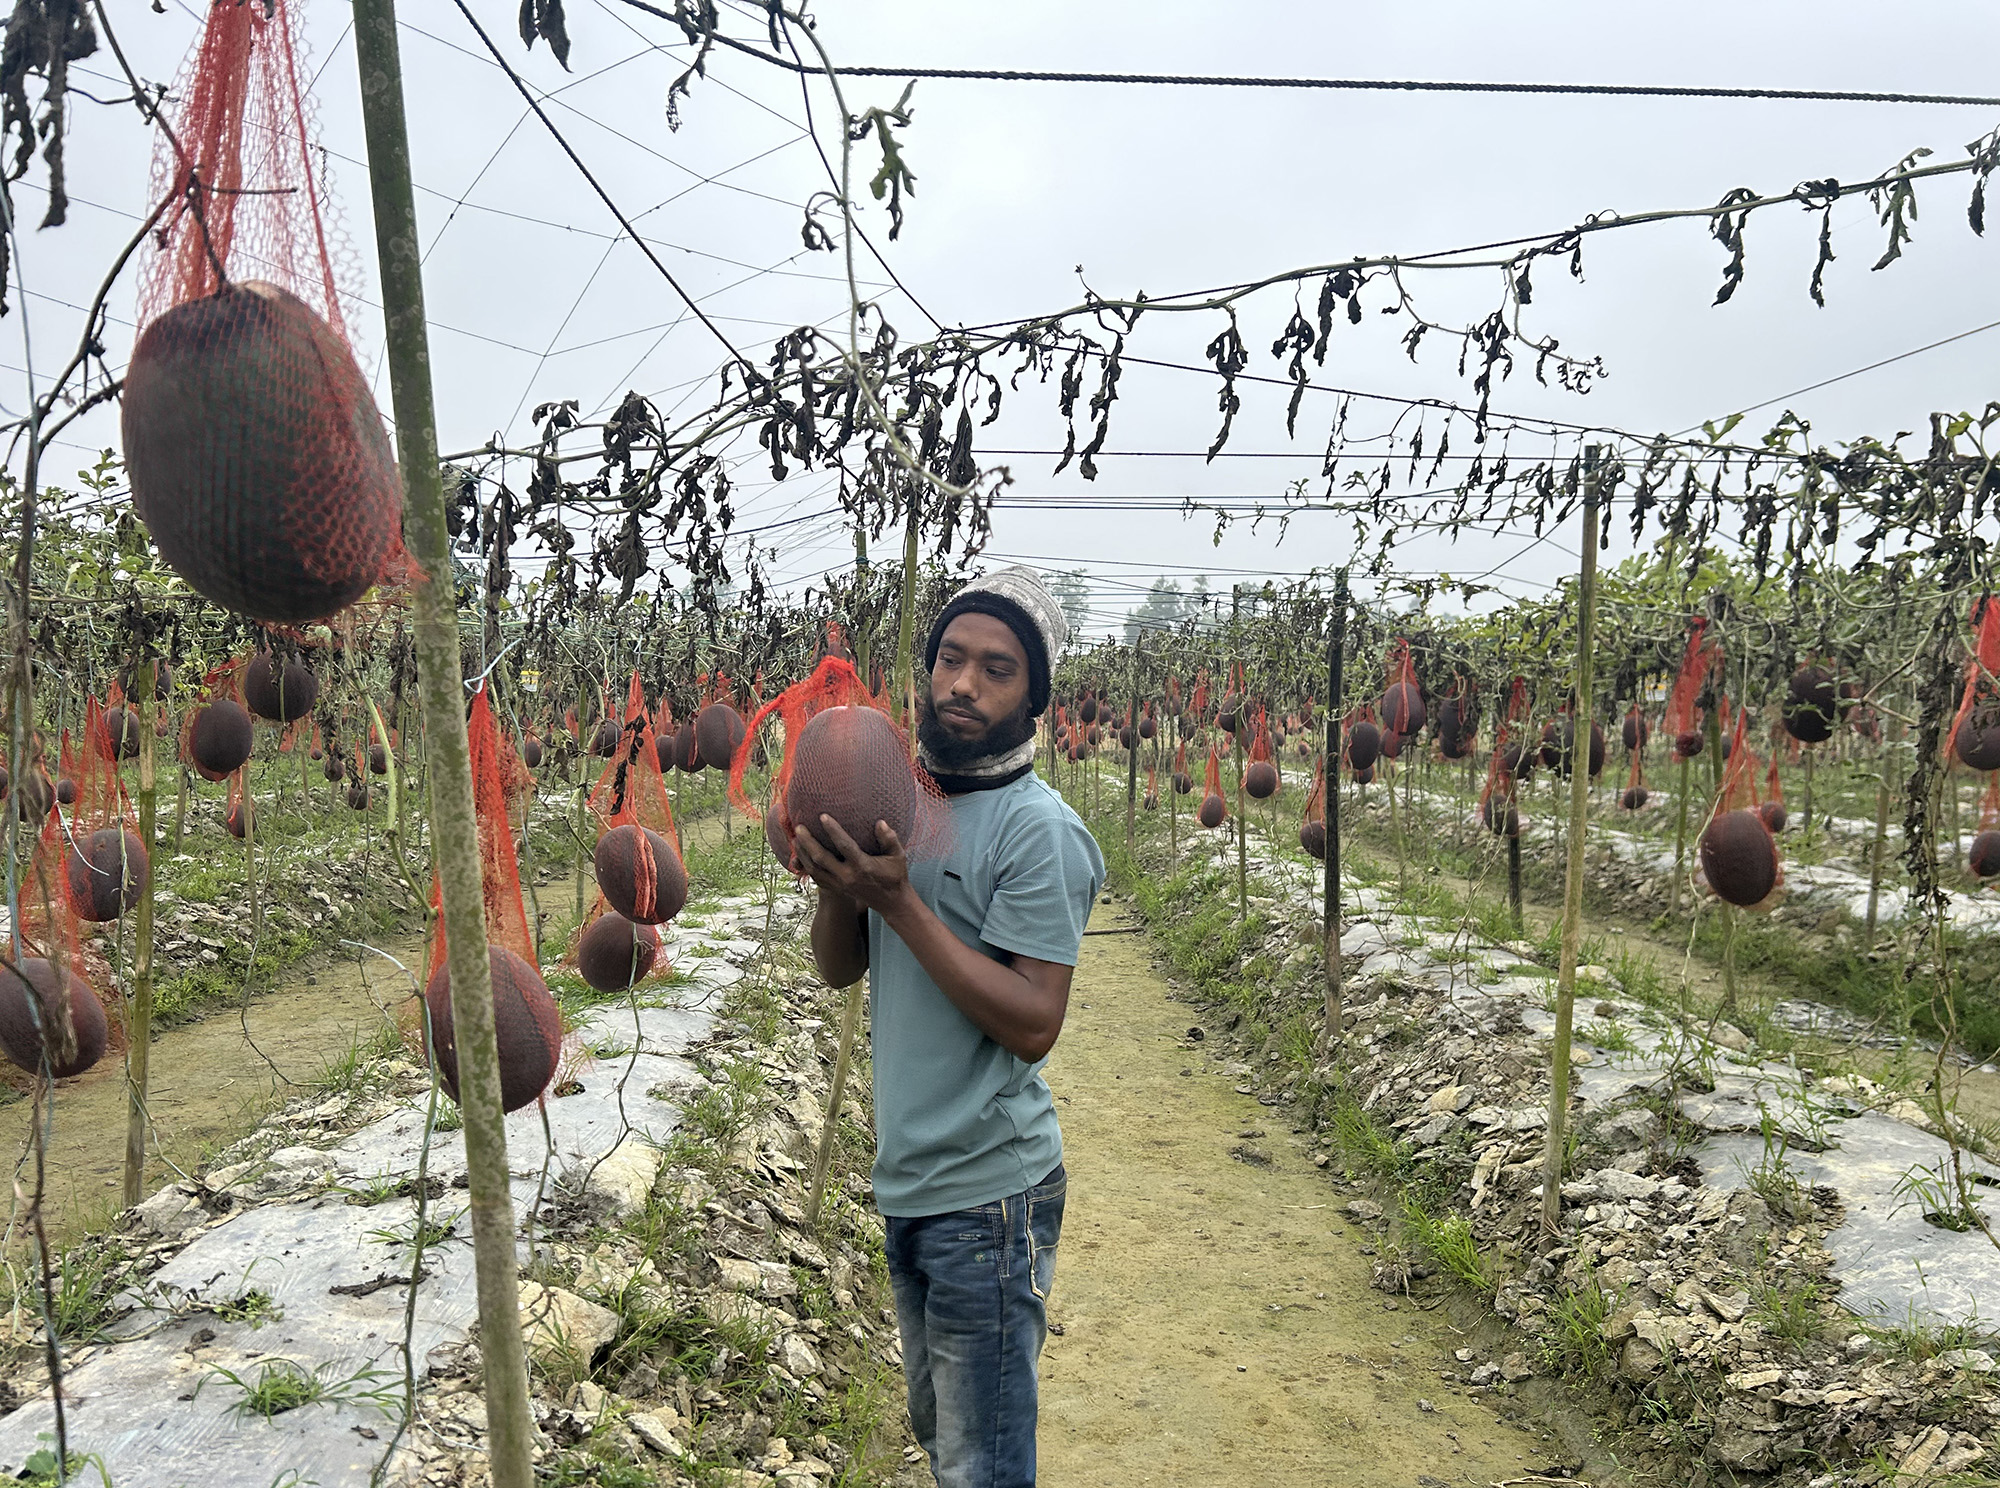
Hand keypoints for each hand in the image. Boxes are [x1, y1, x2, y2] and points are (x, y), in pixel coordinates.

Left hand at [792, 815, 913, 918]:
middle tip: (799, 827)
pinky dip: (806, 866)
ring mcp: (839, 884)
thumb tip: (880, 823)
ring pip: (814, 869)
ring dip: (802, 853)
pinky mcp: (836, 889)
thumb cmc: (895, 876)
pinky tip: (801, 854)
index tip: (822, 816)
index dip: (832, 830)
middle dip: (808, 841)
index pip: (844, 846)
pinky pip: (815, 877)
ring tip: (796, 838)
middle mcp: (847, 876)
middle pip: (820, 858)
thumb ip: (890, 839)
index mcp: (862, 866)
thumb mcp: (898, 856)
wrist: (891, 902)